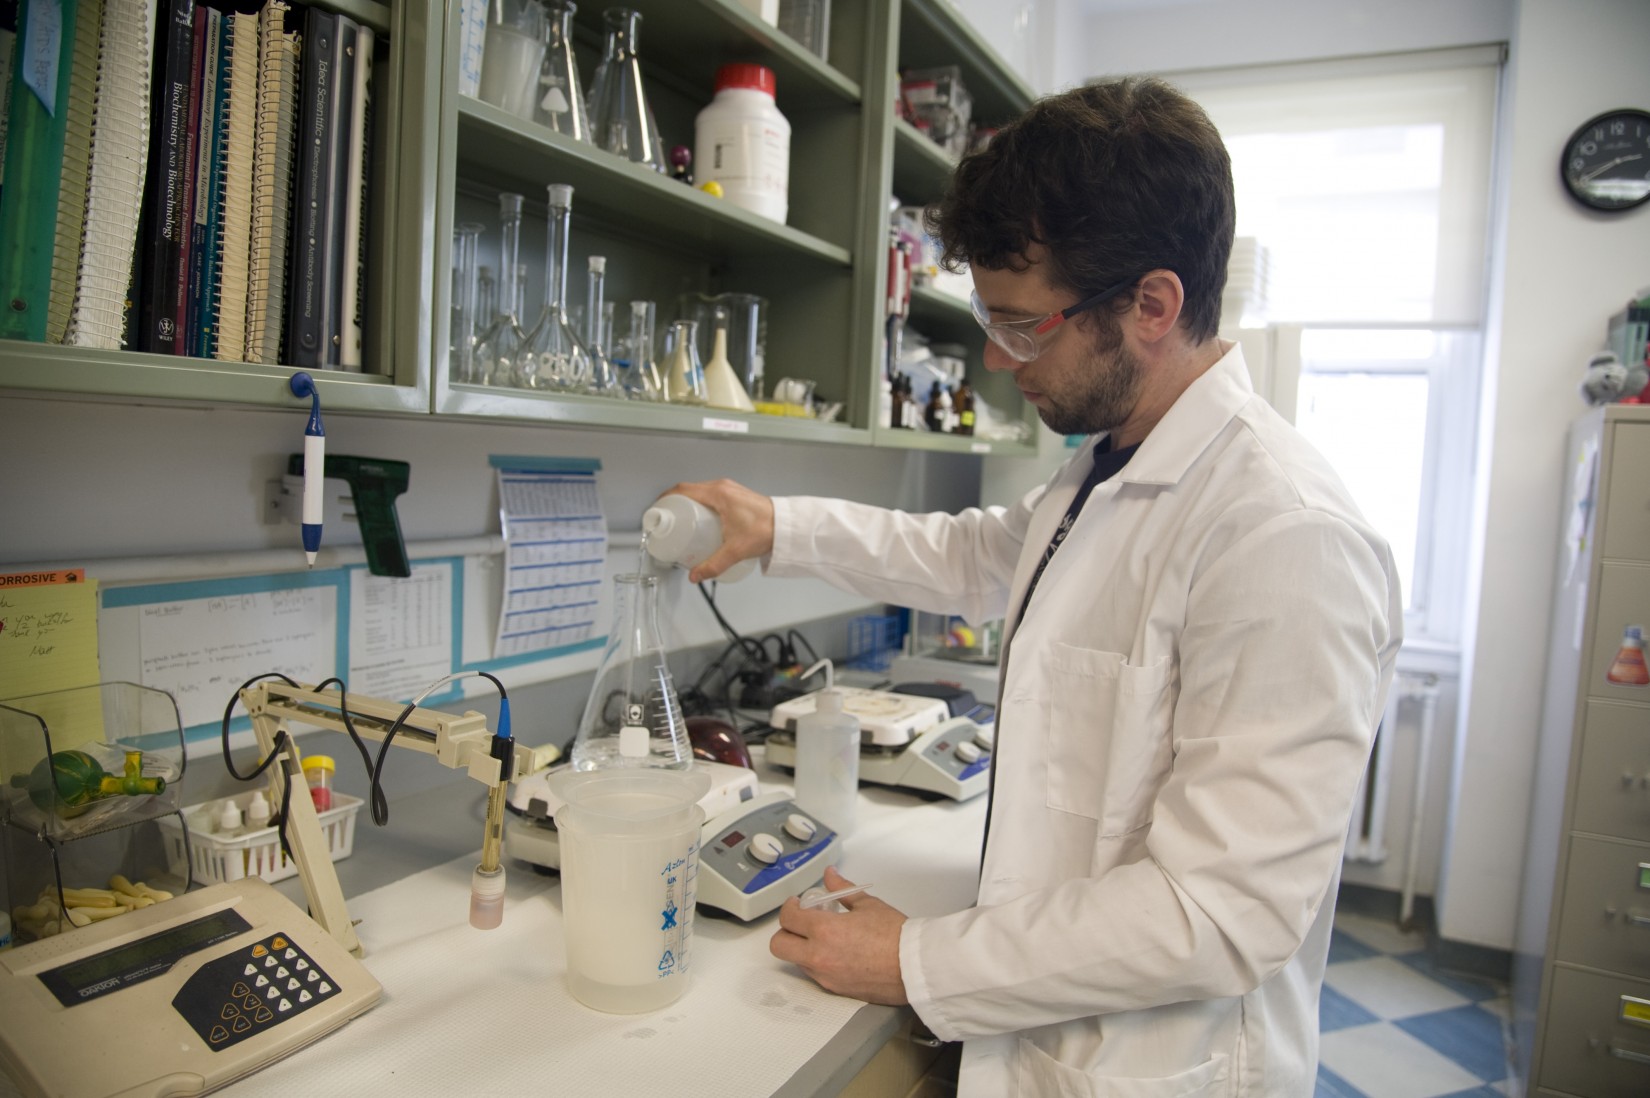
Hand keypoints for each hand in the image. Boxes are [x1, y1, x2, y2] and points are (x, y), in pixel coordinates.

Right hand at [656, 479, 774, 582]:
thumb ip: (713, 565)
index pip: (683, 490)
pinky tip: (701, 520)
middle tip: (667, 519)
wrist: (787, 526)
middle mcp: (723, 487)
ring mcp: (730, 490)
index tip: (659, 510)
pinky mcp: (736, 496)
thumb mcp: (735, 550)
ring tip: (681, 521)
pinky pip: (712, 495)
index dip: (666, 498)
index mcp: (718, 494)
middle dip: (675, 503)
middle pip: (690, 490)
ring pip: (701, 492)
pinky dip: (701, 504)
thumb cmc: (766, 530)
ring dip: (689, 503)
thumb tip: (695, 575)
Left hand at [769, 866, 909, 1004]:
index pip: (787, 918)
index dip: (789, 908)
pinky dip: (818, 962)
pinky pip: (814, 975)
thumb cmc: (895, 935)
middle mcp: (818, 956)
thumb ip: (842, 889)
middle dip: (786, 932)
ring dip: (802, 948)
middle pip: (779, 946)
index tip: (799, 904)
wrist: (914, 967)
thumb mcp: (867, 904)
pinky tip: (837, 953)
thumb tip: (830, 875)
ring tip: (824, 938)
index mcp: (824, 930)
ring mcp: (825, 976)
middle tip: (802, 923)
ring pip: (796, 961)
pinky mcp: (835, 990)